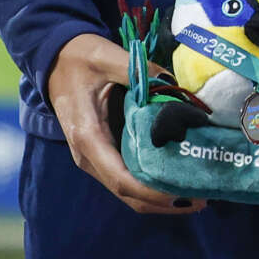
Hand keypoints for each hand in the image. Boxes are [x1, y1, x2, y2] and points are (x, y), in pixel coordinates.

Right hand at [47, 31, 202, 214]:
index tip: (183, 195)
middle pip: (126, 192)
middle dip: (162, 201)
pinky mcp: (101, 153)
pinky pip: (125, 177)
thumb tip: (175, 85)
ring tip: (194, 194)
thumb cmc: (82, 58)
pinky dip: (149, 184)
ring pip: (126, 190)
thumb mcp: (110, 57)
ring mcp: (93, 157)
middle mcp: (88, 155)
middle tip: (202, 200)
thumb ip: (141, 71)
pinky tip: (175, 178)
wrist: (56, 60)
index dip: (152, 192)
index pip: (121, 178)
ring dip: (157, 197)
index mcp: (88, 136)